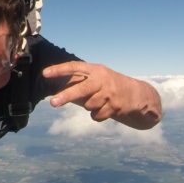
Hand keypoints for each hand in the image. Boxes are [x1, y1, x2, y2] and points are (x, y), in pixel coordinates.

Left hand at [42, 61, 161, 128]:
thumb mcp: (97, 79)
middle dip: (67, 96)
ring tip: (98, 102)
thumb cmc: (109, 86)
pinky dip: (97, 115)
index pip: (74, 67)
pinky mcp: (116, 106)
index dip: (59, 70)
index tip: (45, 74)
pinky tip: (105, 109)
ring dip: (90, 107)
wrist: (138, 95)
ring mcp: (110, 93)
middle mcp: (102, 79)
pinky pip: (97, 115)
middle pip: (82, 88)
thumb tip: (58, 92)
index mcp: (95, 70)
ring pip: (89, 105)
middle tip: (52, 102)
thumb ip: (80, 83)